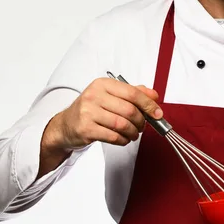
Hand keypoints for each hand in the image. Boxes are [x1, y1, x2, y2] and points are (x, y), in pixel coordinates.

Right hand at [37, 78, 161, 178]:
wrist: (66, 124)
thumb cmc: (92, 109)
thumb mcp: (111, 96)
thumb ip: (133, 93)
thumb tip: (154, 96)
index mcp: (103, 84)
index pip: (132, 93)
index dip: (148, 104)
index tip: (158, 113)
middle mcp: (94, 95)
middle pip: (129, 110)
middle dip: (141, 121)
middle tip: (142, 126)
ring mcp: (88, 112)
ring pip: (122, 124)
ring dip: (133, 132)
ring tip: (133, 134)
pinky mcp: (85, 129)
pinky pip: (113, 136)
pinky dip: (123, 140)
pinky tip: (123, 139)